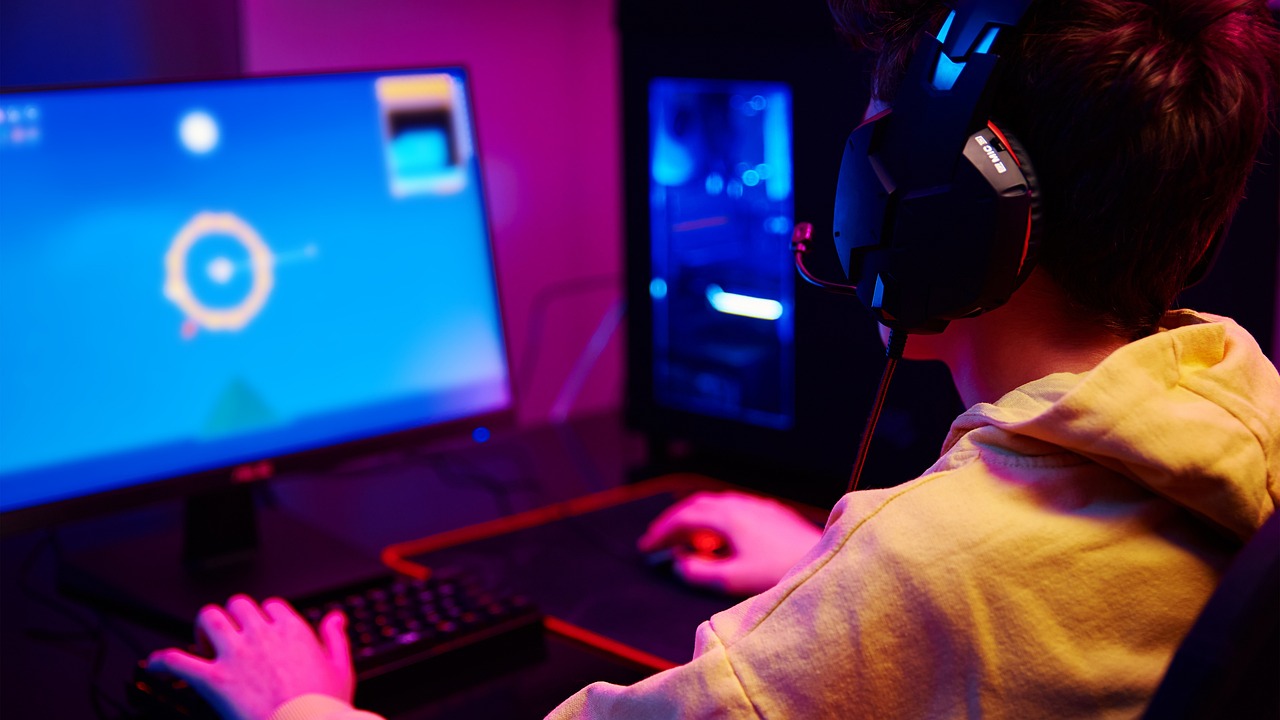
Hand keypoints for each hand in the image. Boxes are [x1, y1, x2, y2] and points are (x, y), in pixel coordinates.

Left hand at [147, 595, 354, 719]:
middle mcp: (261, 635)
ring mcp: (235, 655)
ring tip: (202, 645)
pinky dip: (160, 661)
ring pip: (209, 618)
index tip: (262, 632)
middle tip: (230, 640)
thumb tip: (336, 618)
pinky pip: (177, 660)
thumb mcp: (340, 668)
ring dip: (202, 628)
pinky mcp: (213, 679)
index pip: (271, 606)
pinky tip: (154, 666)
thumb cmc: (323, 707)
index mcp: (292, 631)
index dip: (264, 618)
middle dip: (232, 618)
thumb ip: (335, 638)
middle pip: (238, 605)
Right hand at [638, 491, 821, 595]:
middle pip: (696, 506)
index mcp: (727, 517)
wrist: (825, 561)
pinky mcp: (772, 514)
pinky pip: (734, 510)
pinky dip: (715, 521)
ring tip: (685, 540)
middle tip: (658, 540)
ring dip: (695, 520)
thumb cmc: (781, 573)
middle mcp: (740, 505)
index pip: (683, 518)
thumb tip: (679, 561)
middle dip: (674, 522)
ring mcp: (758, 507)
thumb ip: (698, 571)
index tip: (647, 547)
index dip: (661, 532)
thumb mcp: (731, 580)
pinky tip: (720, 539)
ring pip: (716, 506)